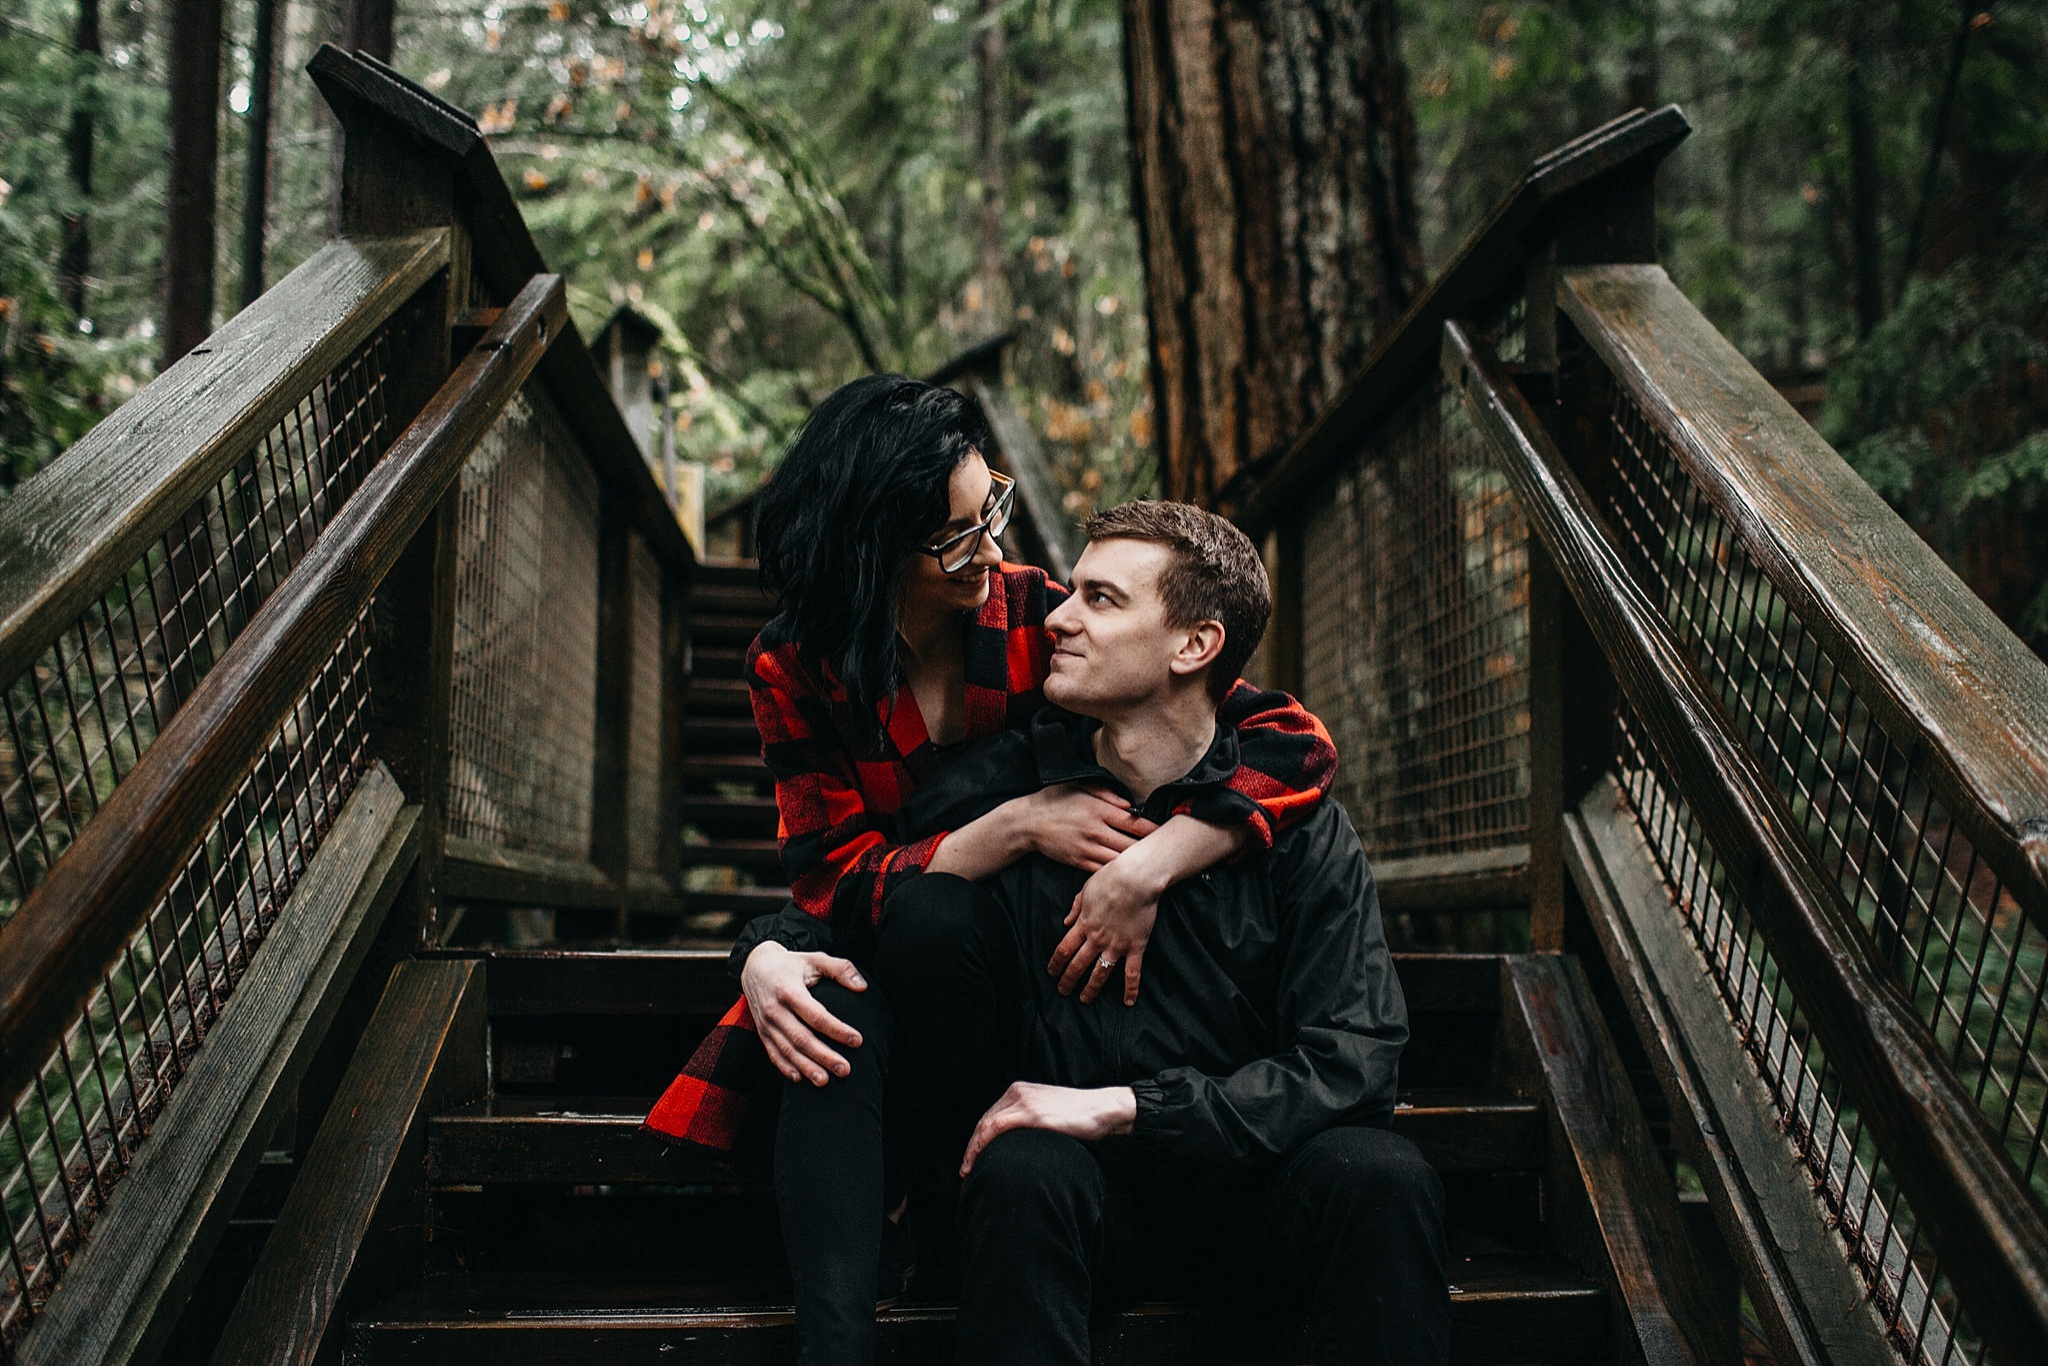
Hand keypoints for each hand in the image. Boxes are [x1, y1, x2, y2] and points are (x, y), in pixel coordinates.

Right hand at [738, 941, 866, 1086]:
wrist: (755, 967)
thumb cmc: (792, 964)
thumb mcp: (815, 958)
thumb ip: (841, 969)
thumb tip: (863, 987)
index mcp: (789, 990)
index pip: (815, 1015)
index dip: (836, 1029)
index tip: (857, 1040)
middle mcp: (775, 1009)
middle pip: (801, 1038)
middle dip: (824, 1056)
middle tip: (845, 1070)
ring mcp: (766, 1023)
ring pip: (787, 1050)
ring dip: (806, 1067)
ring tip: (825, 1081)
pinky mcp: (761, 1031)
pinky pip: (773, 1053)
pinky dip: (785, 1067)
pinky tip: (800, 1079)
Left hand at [960, 1081, 1136, 1174]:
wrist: (1103, 1109)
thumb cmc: (1081, 1117)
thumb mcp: (1049, 1114)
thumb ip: (1030, 1122)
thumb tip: (1016, 1146)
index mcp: (1020, 1091)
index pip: (989, 1117)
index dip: (977, 1141)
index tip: (972, 1161)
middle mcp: (1017, 1092)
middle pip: (983, 1122)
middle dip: (971, 1148)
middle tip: (965, 1172)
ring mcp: (1023, 1101)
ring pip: (985, 1126)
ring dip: (972, 1150)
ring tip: (968, 1172)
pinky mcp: (1031, 1113)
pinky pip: (996, 1128)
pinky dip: (982, 1145)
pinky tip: (979, 1160)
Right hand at [1025, 785, 1157, 871]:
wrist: (1028, 823)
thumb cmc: (1056, 800)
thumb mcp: (1080, 787)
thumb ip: (1107, 793)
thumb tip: (1131, 804)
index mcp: (1098, 810)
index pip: (1134, 822)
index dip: (1154, 829)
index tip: (1167, 832)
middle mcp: (1095, 831)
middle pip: (1132, 844)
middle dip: (1151, 849)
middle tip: (1167, 851)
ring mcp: (1088, 849)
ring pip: (1121, 861)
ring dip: (1137, 863)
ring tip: (1153, 864)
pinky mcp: (1080, 862)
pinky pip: (1105, 870)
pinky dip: (1119, 872)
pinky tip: (1129, 872)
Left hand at [1048, 843, 1167, 1004]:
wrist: (1136, 878)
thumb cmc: (1111, 878)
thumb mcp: (1086, 890)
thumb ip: (1076, 908)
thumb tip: (1066, 922)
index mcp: (1084, 924)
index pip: (1064, 949)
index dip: (1056, 963)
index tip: (1051, 972)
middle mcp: (1097, 938)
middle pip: (1078, 964)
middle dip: (1068, 980)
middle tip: (1062, 991)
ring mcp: (1116, 945)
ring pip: (1100, 973)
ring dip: (1091, 988)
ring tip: (1085, 999)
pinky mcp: (1136, 946)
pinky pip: (1132, 972)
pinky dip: (1131, 989)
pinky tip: (1128, 1002)